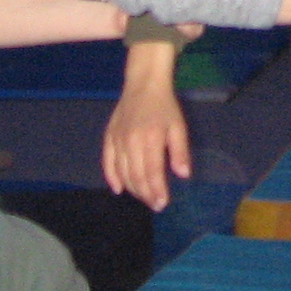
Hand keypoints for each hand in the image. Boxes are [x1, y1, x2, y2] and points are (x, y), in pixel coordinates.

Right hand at [102, 41, 189, 210]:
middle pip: (136, 176)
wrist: (143, 85)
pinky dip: (112, 177)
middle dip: (146, 194)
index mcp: (150, 138)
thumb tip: (182, 175)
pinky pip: (107, 162)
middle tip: (155, 204)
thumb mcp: (178, 127)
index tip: (162, 203)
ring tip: (143, 197)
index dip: (157, 191)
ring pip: (122, 172)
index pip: (152, 172)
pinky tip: (119, 189)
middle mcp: (131, 141)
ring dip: (132, 188)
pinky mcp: (109, 137)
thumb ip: (180, 152)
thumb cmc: (164, 107)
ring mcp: (117, 139)